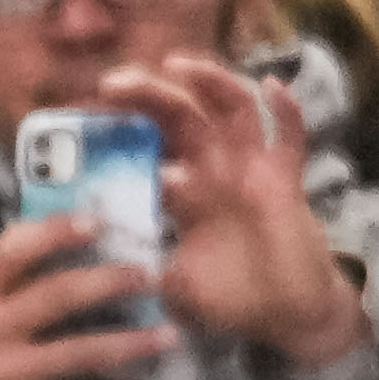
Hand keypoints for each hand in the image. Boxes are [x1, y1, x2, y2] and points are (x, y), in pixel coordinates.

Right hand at [0, 214, 171, 379]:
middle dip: (112, 281)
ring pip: (80, 351)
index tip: (99, 220)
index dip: (58, 230)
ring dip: (130, 343)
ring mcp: (1, 373)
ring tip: (168, 335)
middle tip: (151, 276)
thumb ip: (5, 290)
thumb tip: (73, 252)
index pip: (13, 248)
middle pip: (58, 294)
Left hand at [100, 57, 362, 370]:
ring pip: (232, 110)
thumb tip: (110, 276)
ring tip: (176, 65)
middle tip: (113, 83)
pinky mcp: (285, 181)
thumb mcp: (179, 291)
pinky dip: (287, 111)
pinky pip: (290, 138)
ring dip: (208, 82)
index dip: (122, 132)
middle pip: (182, 117)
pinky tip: (275, 85)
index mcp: (186, 193)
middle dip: (149, 95)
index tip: (88, 120)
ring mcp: (251, 171)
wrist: (288, 315)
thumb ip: (149, 277)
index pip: (150, 149)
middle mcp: (216, 171)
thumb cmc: (233, 300)